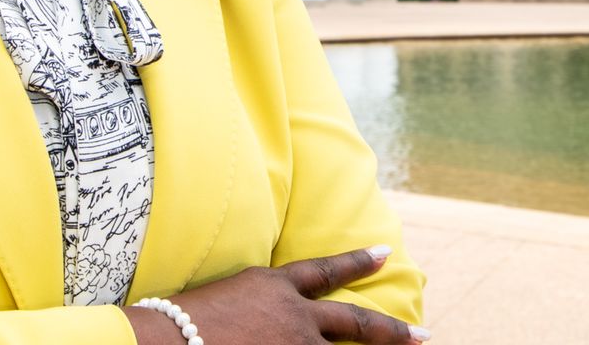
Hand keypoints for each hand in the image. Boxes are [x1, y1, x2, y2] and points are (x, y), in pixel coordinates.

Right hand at [124, 245, 428, 344]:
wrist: (165, 337)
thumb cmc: (178, 319)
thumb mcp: (224, 296)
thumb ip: (251, 304)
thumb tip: (259, 318)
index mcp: (274, 287)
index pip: (325, 271)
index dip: (357, 262)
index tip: (385, 252)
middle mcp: (293, 315)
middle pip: (353, 322)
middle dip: (390, 332)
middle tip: (423, 336)